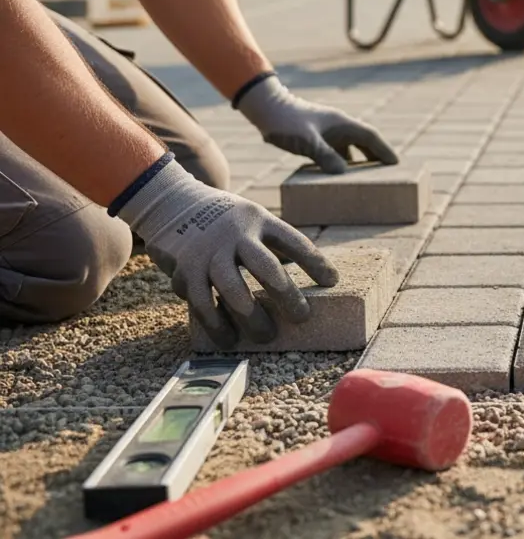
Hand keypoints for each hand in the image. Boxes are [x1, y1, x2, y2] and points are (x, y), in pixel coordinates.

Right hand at [117, 157, 338, 346]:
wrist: (172, 204)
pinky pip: (202, 302)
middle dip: (286, 294)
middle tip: (302, 317)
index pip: (293, 241)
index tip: (332, 282)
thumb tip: (313, 281)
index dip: (315, 262)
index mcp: (259, 220)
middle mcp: (234, 234)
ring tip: (266, 336)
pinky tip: (229, 339)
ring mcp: (209, 252)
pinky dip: (216, 323)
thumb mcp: (253, 219)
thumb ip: (275, 244)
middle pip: (265, 267)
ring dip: (251, 316)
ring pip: (233, 289)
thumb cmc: (227, 222)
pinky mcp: (186, 269)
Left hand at [235, 73, 397, 173]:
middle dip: (376, 155)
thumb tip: (342, 171)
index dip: (384, 150)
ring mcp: (327, 130)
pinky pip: (336, 149)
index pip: (370, 136)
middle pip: (364, 140)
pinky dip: (342, 160)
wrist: (265, 109)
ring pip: (350, 145)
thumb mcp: (306, 141)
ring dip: (359, 159)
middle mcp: (338, 126)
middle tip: (388, 172)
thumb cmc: (286, 122)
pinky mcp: (316, 135)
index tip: (396, 163)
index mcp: (342, 123)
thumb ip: (324, 155)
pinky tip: (338, 173)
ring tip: (366, 176)